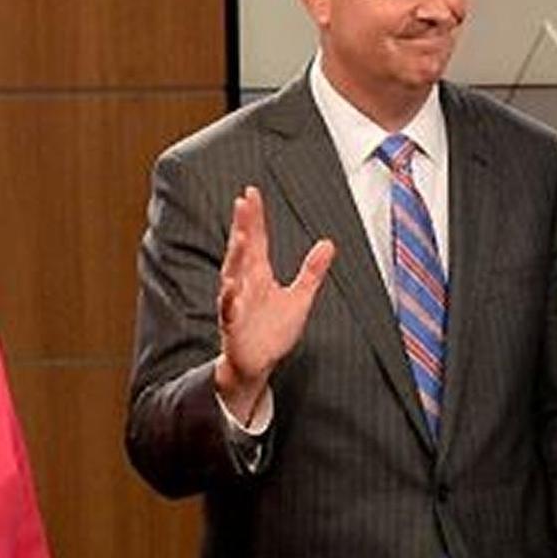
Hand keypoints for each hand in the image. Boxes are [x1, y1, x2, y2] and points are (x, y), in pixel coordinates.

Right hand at [214, 186, 334, 423]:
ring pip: (233, 275)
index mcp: (258, 274)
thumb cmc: (273, 331)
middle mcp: (244, 283)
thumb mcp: (300, 298)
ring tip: (241, 238)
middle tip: (242, 203)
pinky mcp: (232, 324)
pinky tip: (230, 288)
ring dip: (235, 257)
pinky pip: (228, 310)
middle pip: (242, 250)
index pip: (256, 239)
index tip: (251, 193)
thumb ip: (312, 271)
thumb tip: (328, 244)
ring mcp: (236, 302)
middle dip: (242, 227)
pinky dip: (228, 299)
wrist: (256, 364)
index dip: (254, 217)